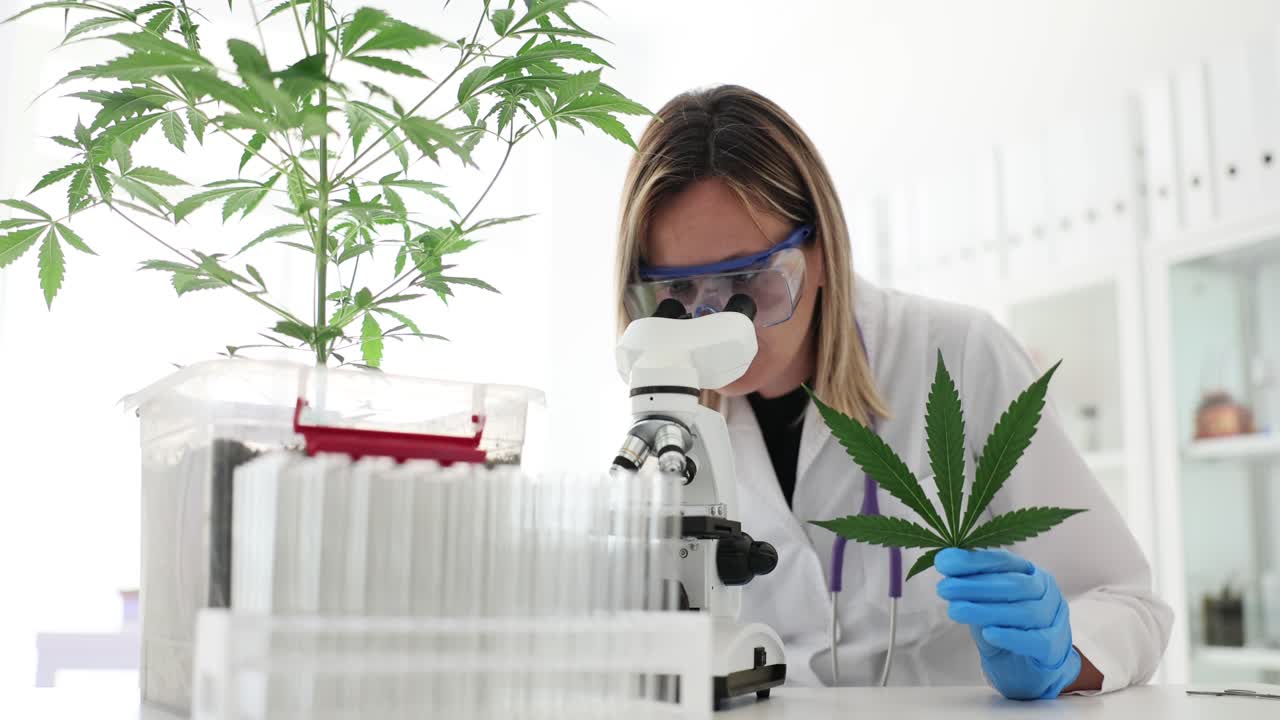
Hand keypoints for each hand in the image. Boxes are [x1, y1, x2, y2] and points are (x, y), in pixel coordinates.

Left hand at [934, 548, 1081, 699]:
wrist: (1028, 668)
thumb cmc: (1005, 627)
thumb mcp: (984, 604)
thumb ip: (970, 585)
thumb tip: (944, 560)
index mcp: (1030, 573)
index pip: (1004, 561)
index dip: (974, 560)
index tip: (944, 562)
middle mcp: (1047, 591)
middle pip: (1016, 585)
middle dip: (977, 585)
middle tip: (944, 588)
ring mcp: (1055, 618)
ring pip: (1026, 612)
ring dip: (987, 610)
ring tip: (955, 610)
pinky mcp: (1056, 647)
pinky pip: (1037, 640)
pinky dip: (1012, 636)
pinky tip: (989, 633)